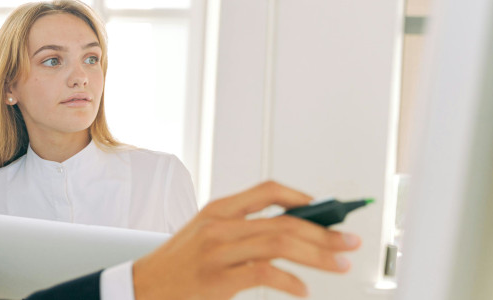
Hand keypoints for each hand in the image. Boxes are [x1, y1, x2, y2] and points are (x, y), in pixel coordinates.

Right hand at [132, 181, 361, 298]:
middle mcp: (219, 225)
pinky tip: (303, 290)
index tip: (328, 211)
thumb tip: (295, 230)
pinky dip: (291, 282)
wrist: (143, 286)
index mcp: (218, 209)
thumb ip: (243, 229)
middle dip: (325, 232)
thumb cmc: (178, 265)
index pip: (268, 190)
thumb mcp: (206, 236)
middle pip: (284, 221)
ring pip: (281, 244)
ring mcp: (218, 251)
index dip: (303, 198)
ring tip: (339, 265)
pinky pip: (265, 273)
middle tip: (349, 243)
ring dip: (318, 255)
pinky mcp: (218, 278)